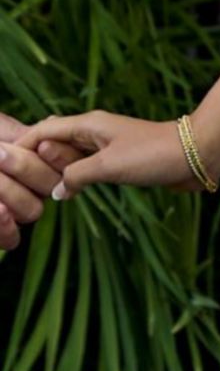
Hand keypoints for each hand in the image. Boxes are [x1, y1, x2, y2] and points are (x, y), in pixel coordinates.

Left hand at [0, 122, 57, 249]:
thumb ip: (18, 133)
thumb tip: (49, 131)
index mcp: (36, 162)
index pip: (62, 164)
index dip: (59, 156)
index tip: (40, 145)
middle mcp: (30, 189)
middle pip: (49, 186)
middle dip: (26, 168)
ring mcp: (14, 212)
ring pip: (31, 211)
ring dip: (11, 192)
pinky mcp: (0, 231)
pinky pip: (12, 239)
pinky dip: (5, 227)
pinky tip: (0, 210)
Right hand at [28, 106, 190, 194]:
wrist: (195, 155)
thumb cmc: (152, 155)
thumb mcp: (108, 167)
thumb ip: (77, 176)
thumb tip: (57, 191)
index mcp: (88, 124)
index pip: (44, 130)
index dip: (24, 144)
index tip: (8, 161)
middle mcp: (94, 132)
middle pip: (55, 141)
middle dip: (39, 158)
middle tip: (25, 182)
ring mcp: (107, 145)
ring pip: (72, 155)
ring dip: (58, 169)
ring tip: (42, 188)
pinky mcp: (120, 159)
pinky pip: (88, 166)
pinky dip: (76, 176)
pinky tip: (71, 191)